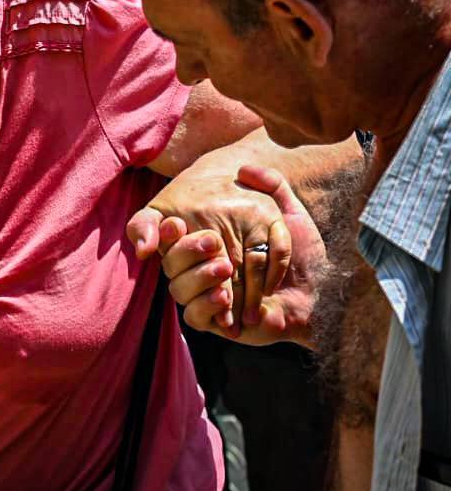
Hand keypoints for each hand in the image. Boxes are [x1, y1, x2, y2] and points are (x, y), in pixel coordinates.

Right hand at [157, 166, 325, 346]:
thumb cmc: (305, 256)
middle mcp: (202, 269)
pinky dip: (207, 306)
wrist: (322, 296)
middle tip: (212, 242)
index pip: (174, 235)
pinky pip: (194, 316)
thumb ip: (273, 187)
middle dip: (186, 251)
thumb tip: (245, 168)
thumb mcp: (291, 215)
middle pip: (171, 262)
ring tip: (225, 268)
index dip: (167, 229)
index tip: (176, 222)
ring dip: (198, 278)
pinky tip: (225, 297)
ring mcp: (206, 296)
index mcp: (210, 244)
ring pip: (178, 289)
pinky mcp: (216, 322)